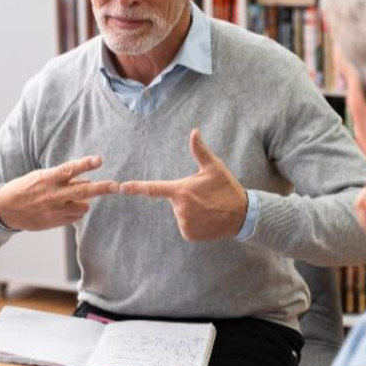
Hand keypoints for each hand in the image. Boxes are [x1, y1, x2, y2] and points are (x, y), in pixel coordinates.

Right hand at [0, 156, 119, 230]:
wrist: (5, 210)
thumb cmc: (25, 189)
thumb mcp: (40, 177)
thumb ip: (63, 179)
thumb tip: (85, 180)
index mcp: (47, 179)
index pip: (69, 170)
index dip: (85, 164)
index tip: (99, 160)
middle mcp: (53, 195)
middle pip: (83, 191)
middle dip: (102, 188)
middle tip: (117, 185)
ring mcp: (55, 210)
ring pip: (83, 206)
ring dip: (84, 201)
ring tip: (72, 198)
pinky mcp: (55, 222)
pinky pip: (76, 217)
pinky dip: (76, 212)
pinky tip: (65, 208)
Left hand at [120, 129, 247, 240]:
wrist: (243, 215)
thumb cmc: (227, 188)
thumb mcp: (214, 167)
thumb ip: (200, 151)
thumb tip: (194, 131)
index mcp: (181, 191)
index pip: (154, 188)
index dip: (137, 187)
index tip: (121, 187)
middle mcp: (180, 209)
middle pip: (174, 201)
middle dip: (185, 198)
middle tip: (205, 197)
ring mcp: (184, 223)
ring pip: (180, 214)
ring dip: (190, 211)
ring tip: (209, 208)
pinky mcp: (189, 235)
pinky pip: (186, 226)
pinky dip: (194, 223)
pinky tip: (208, 219)